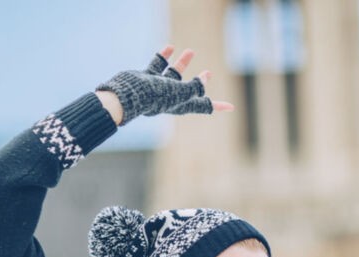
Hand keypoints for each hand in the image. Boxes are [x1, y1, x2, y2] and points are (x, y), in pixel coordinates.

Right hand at [95, 45, 233, 125]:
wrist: (127, 94)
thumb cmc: (156, 96)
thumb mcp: (181, 92)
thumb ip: (194, 87)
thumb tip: (203, 82)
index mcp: (182, 104)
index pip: (204, 105)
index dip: (218, 105)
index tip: (231, 107)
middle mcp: (171, 97)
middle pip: (190, 90)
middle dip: (200, 82)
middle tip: (209, 73)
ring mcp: (158, 88)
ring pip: (173, 74)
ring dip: (182, 63)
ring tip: (191, 51)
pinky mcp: (146, 78)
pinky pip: (158, 66)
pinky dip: (164, 57)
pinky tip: (170, 47)